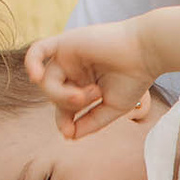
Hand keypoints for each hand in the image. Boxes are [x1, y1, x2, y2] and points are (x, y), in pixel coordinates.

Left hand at [26, 21, 156, 138]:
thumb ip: (91, 122)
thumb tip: (70, 136)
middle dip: (67, 104)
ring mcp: (67, 56)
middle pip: (53, 94)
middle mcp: (73, 69)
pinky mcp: (65, 42)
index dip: (63, 121)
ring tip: (89, 92)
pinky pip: (37, 51)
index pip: (63, 106)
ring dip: (63, 94)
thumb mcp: (113, 107)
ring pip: (47, 81)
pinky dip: (32, 63)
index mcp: (84, 84)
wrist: (147, 52)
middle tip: (93, 98)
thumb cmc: (135, 78)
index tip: (70, 133)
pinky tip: (35, 76)